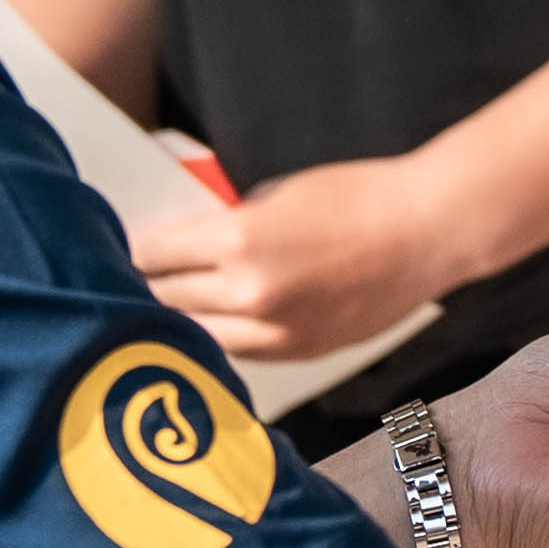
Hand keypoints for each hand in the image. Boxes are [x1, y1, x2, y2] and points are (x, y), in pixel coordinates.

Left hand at [132, 153, 480, 365]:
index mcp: (241, 240)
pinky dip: (221, 335)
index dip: (133, 251)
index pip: (154, 255)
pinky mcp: (299, 353)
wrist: (427, 233)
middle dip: (147, 286)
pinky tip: (214, 321)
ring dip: (179, 318)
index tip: (121, 248)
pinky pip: (238, 351)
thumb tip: (185, 243)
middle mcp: (252, 294)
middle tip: (129, 279)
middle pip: (166, 299)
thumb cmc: (358, 198)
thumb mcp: (277, 194)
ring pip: (197, 334)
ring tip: (165, 306)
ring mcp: (276, 332)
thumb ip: (227, 223)